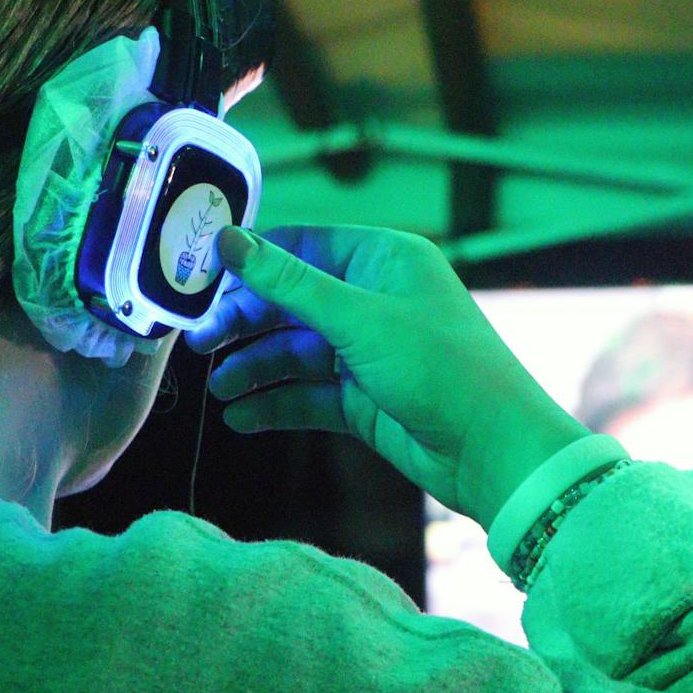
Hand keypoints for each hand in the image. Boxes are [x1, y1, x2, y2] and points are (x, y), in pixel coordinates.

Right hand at [186, 225, 590, 530]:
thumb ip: (288, 283)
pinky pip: (308, 395)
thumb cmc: (442, 369)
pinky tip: (240, 417)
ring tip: (218, 389)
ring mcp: (369, 351)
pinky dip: (275, 404)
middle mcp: (374, 299)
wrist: (494, 451)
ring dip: (254, 368)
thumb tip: (228, 241)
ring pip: (295, 352)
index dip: (251, 262)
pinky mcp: (365, 399)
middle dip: (245, 322)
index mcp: (383, 260)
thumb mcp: (358, 320)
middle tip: (198, 343)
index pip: (302, 247)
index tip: (199, 277)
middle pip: (291, 301)